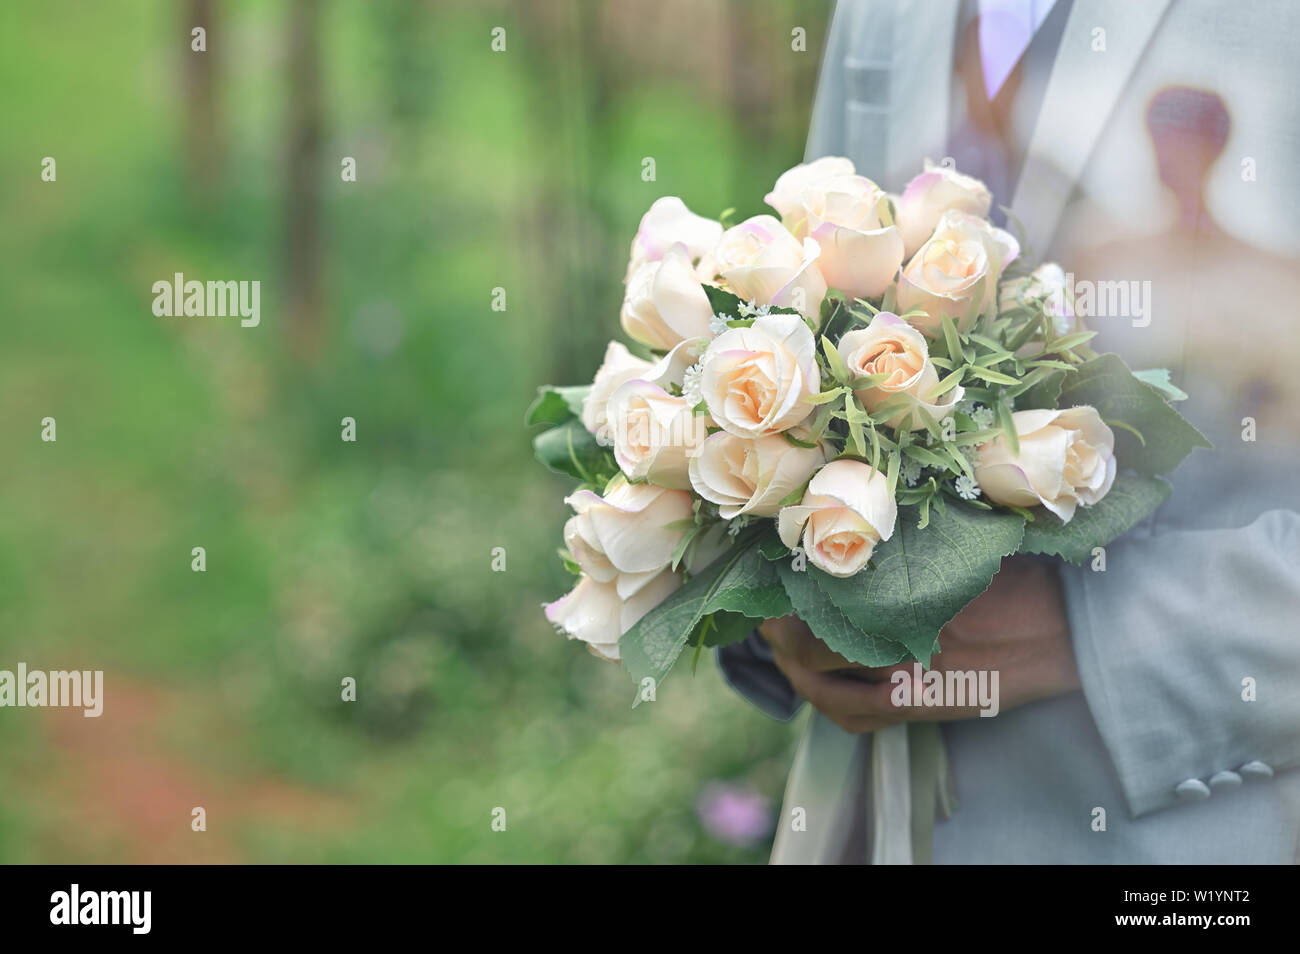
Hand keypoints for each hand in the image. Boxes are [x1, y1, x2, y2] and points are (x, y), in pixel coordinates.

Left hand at [757, 555, 1079, 733]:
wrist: (1073, 629)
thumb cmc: (1024, 575)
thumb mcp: (965, 545)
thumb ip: (908, 546)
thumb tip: (851, 523)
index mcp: (912, 598)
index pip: (827, 599)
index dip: (790, 595)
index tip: (772, 575)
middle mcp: (906, 644)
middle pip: (816, 645)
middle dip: (781, 631)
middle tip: (764, 613)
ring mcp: (913, 684)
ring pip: (828, 689)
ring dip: (795, 668)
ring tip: (779, 647)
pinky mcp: (924, 709)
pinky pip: (859, 719)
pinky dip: (828, 704)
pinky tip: (814, 686)